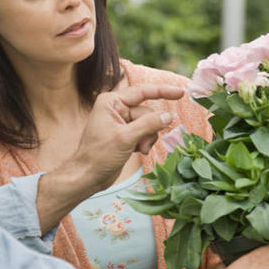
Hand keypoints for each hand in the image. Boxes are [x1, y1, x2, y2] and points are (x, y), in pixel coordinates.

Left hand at [35, 85, 182, 230]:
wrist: (87, 177)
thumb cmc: (99, 155)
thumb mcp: (126, 138)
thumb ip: (149, 124)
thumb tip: (169, 116)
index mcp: (111, 102)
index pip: (142, 92)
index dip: (163, 91)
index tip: (181, 93)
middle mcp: (116, 109)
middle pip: (147, 112)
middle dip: (150, 128)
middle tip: (142, 145)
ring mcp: (121, 122)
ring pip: (148, 124)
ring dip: (148, 138)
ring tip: (139, 150)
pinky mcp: (125, 135)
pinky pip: (144, 133)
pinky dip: (144, 142)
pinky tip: (138, 152)